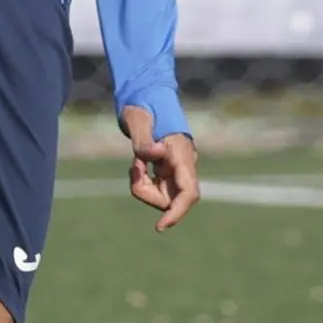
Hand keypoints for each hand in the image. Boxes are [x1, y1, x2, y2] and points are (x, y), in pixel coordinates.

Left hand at [120, 105, 199, 231]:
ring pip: (163, 195)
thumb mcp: (137, 121)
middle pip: (171, 199)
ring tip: (135, 162)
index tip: (160, 226)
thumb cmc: (141, 107)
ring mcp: (178, 169)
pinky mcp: (170, 171)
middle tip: (134, 168)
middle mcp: (184, 165)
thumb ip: (144, 141)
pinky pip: (157, 187)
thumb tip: (156, 155)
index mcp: (181, 155)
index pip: (188, 193)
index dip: (177, 213)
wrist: (145, 96)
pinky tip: (138, 163)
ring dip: (143, 186)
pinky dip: (143, 181)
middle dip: (148, 192)